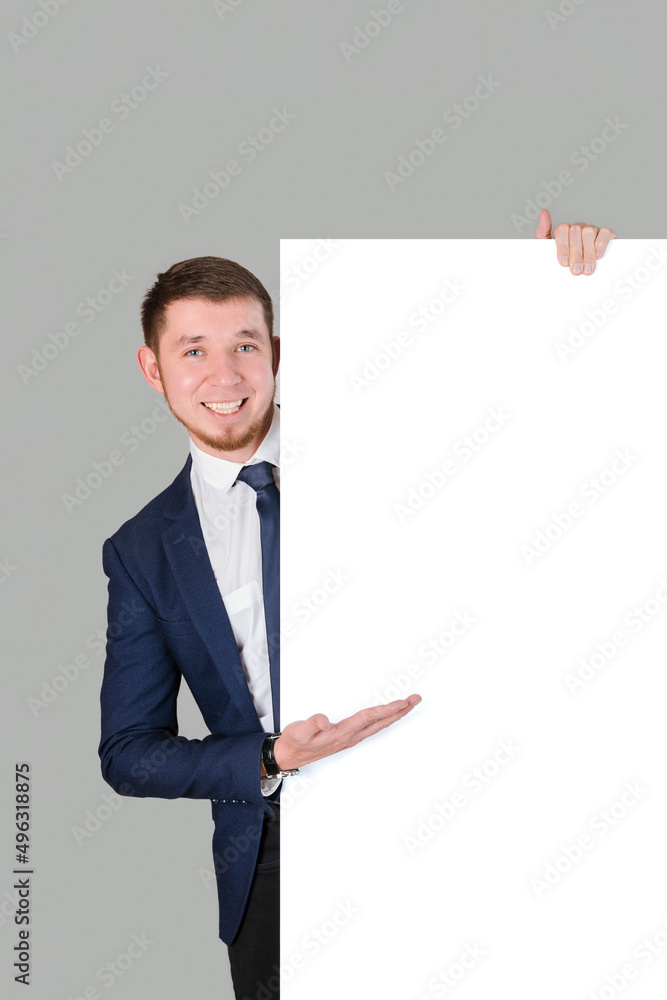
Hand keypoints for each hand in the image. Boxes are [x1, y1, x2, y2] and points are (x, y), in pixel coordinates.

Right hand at [273, 695, 421, 771]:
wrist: (288, 757)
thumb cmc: (294, 742)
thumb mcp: (298, 731)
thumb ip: (311, 724)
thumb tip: (324, 719)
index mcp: (341, 733)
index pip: (368, 718)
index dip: (386, 710)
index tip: (402, 703)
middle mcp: (350, 737)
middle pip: (380, 722)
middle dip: (399, 711)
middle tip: (415, 700)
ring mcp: (350, 738)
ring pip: (378, 726)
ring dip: (394, 715)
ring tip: (408, 705)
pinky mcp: (347, 738)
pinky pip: (371, 728)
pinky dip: (383, 720)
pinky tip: (388, 717)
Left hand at [535, 209, 615, 275]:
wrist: (579, 272)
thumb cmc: (565, 260)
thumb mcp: (548, 250)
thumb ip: (543, 232)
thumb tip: (543, 213)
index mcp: (565, 230)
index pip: (562, 230)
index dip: (562, 246)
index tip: (564, 262)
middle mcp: (579, 228)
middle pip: (576, 232)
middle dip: (575, 254)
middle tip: (576, 270)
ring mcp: (592, 230)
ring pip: (589, 232)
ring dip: (588, 253)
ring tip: (587, 268)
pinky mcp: (606, 234)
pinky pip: (605, 233)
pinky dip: (601, 244)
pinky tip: (598, 255)